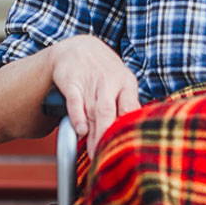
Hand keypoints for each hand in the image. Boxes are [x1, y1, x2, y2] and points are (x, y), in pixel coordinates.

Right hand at [48, 34, 140, 155]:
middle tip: (106, 158)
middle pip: (111, 112)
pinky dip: (77, 115)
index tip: (127, 151)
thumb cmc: (104, 73)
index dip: (129, 131)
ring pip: (94, 109)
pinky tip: (80, 130)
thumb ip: (125, 108)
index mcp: (127, 83)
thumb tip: (134, 137)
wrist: (78, 47)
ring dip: (94, 132)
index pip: (131, 109)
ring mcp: (90, 80)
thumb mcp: (120, 84)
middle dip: (108, 136)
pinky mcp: (72, 80)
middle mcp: (110, 82)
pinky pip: (75, 100)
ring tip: (94, 153)